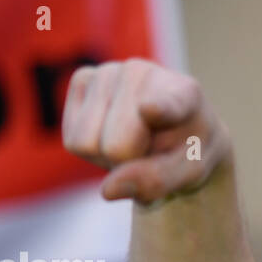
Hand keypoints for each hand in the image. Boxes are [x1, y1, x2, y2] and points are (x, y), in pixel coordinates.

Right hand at [61, 58, 231, 204]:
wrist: (175, 128)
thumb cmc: (186, 149)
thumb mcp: (188, 174)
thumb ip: (156, 182)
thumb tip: (107, 190)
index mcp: (185, 96)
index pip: (168, 104)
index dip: (158, 109)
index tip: (149, 110)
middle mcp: (143, 73)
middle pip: (115, 147)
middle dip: (128, 164)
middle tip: (148, 152)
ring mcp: (109, 71)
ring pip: (87, 143)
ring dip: (107, 157)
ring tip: (132, 141)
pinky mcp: (83, 79)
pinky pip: (73, 140)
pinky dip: (91, 149)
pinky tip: (112, 133)